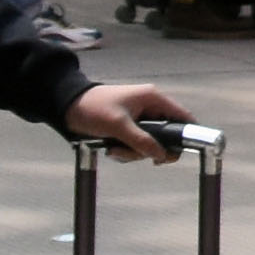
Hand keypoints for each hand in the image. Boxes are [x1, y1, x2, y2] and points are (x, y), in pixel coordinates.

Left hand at [66, 82, 195, 156]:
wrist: (67, 108)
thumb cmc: (94, 109)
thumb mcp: (119, 126)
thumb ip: (142, 141)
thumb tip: (162, 155)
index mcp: (153, 98)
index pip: (182, 116)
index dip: (187, 133)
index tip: (182, 152)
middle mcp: (149, 108)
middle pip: (165, 136)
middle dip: (149, 149)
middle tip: (138, 155)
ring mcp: (139, 120)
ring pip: (149, 144)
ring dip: (133, 152)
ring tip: (115, 150)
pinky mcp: (128, 129)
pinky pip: (137, 145)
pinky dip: (126, 151)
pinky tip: (111, 149)